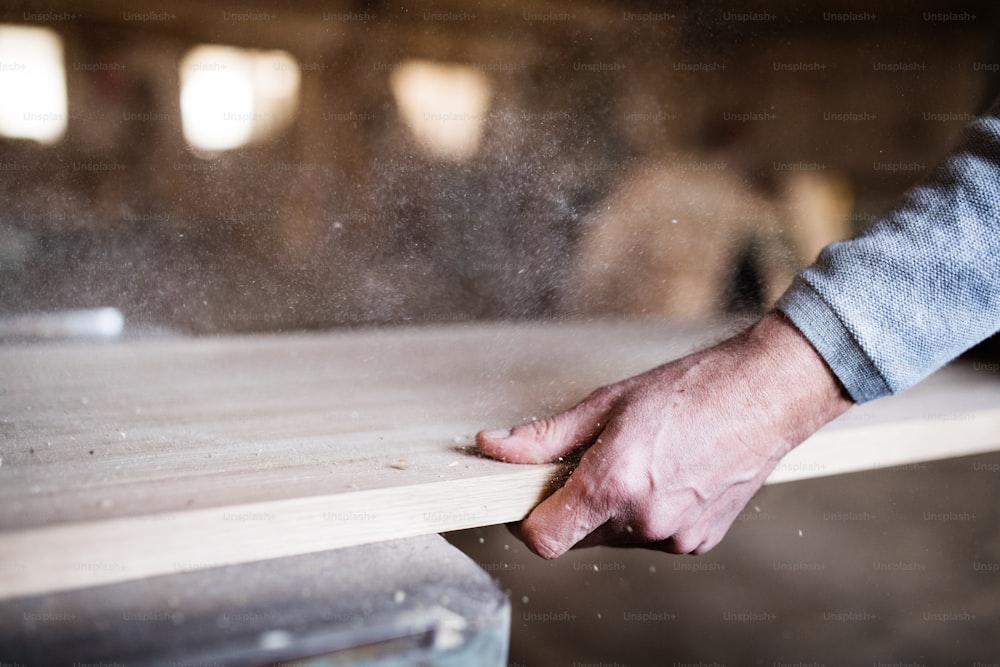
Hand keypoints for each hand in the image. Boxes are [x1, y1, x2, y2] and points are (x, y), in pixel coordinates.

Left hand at [476, 312, 852, 557]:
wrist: (766, 395)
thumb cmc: (689, 390)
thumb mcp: (606, 403)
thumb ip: (544, 436)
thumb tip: (493, 446)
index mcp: (614, 484)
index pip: (543, 538)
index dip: (526, 520)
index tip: (529, 497)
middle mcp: (644, 520)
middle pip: (577, 535)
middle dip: (573, 504)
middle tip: (591, 459)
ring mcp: (674, 537)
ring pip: (614, 537)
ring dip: (612, 509)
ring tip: (640, 460)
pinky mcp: (698, 543)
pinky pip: (651, 537)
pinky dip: (646, 514)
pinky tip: (668, 474)